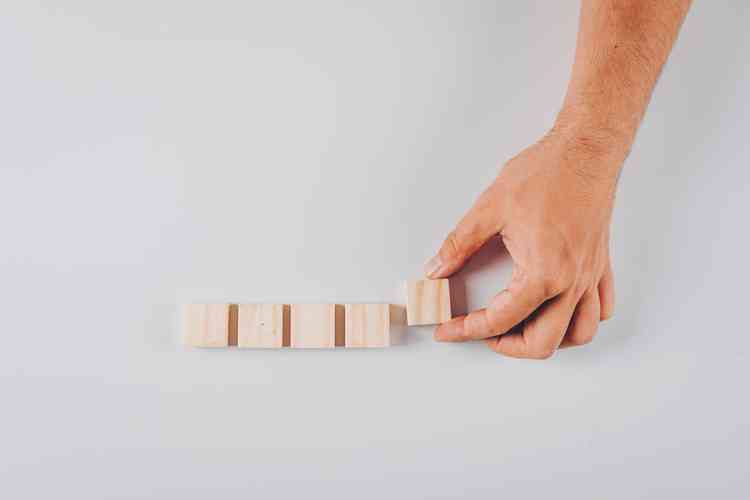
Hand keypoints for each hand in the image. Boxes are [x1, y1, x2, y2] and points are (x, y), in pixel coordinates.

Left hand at [427, 129, 623, 358]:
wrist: (586, 149)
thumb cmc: (546, 173)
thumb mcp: (490, 208)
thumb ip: (459, 244)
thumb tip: (437, 269)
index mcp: (542, 273)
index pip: (501, 319)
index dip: (467, 330)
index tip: (448, 330)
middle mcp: (571, 282)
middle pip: (544, 343)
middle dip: (508, 346)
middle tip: (481, 332)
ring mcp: (590, 275)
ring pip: (579, 333)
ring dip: (548, 339)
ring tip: (519, 328)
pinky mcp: (600, 264)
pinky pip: (600, 308)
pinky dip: (580, 320)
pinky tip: (560, 310)